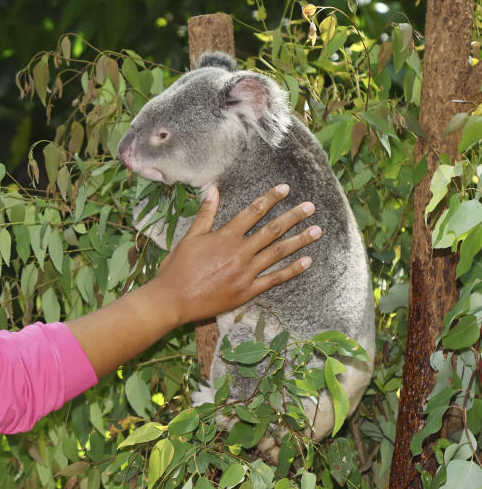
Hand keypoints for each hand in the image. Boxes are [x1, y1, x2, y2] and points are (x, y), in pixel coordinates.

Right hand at [155, 184, 319, 325]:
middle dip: (293, 217)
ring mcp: (245, 272)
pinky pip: (274, 279)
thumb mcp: (189, 238)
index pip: (252, 212)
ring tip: (317, 231)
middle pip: (272, 230)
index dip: (270, 199)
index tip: (285, 189)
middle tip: (310, 207)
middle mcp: (239, 252)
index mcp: (224, 237)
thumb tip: (213, 190)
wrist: (172, 299)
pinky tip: (307, 261)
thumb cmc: (176, 268)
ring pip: (278, 253)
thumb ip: (205, 215)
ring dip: (299, 240)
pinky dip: (291, 270)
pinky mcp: (247, 291)